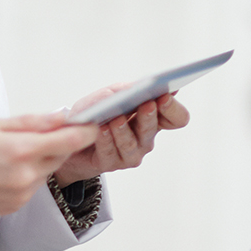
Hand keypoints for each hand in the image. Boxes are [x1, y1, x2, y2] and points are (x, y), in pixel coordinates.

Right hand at [0, 114, 95, 221]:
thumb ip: (29, 122)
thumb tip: (60, 116)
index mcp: (21, 151)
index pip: (71, 140)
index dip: (86, 131)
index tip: (91, 123)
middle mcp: (26, 176)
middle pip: (61, 155)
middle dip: (56, 142)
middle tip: (34, 133)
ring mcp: (22, 194)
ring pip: (46, 171)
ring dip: (38, 159)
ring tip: (7, 153)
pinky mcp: (16, 207)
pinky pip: (32, 186)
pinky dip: (26, 175)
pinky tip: (1, 170)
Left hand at [52, 86, 191, 186]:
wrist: (72, 136)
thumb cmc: (96, 113)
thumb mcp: (108, 95)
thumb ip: (123, 90)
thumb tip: (134, 87)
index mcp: (153, 118)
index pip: (177, 118)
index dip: (174, 108)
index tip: (165, 95)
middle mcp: (146, 137)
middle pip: (154, 128)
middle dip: (149, 115)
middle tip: (147, 104)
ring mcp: (131, 153)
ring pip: (132, 143)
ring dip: (124, 130)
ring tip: (116, 118)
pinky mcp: (111, 163)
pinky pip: (110, 152)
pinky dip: (105, 139)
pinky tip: (100, 129)